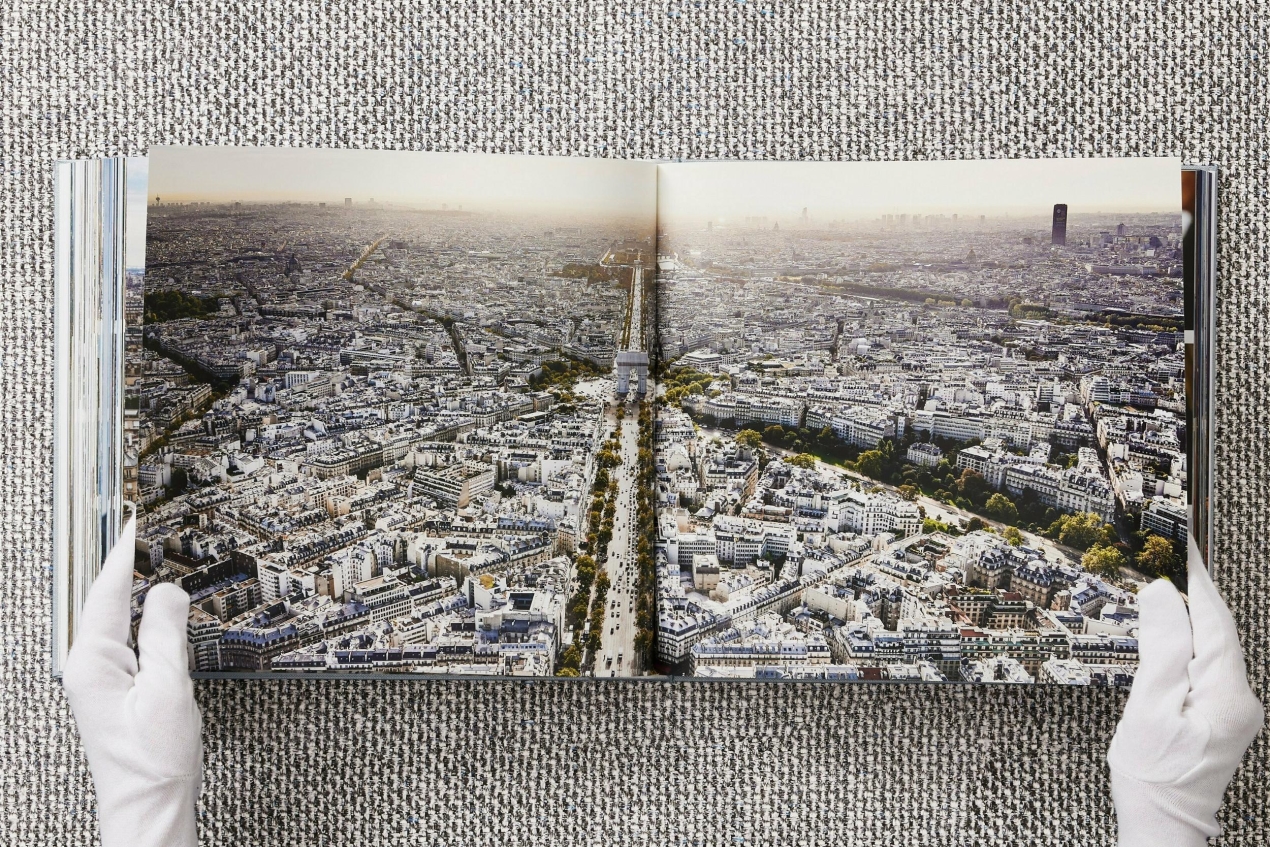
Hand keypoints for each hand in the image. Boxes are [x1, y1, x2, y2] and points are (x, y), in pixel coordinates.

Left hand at [62, 514, 202, 846]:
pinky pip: (130, 640)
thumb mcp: (169, 689)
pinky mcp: (116, 690)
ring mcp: (100, 679)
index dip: (125, 553)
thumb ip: (166, 634)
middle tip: (153, 530)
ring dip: (138, 590)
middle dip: (130, 564)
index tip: (138, 521)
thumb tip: (169, 591)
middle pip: (108, 600)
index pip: (108, 592)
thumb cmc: (155, 759)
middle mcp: (88, 666)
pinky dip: (147, 618)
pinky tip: (163, 610)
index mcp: (92, 661)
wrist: (151, 805)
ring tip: (159, 559)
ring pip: (119, 619)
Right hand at [1108, 536, 1263, 846]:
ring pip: (1214, 649)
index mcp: (1228, 694)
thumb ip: (1161, 647)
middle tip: (1170, 555)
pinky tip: (1170, 636)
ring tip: (1165, 587)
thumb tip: (1162, 595)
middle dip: (1195, 594)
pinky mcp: (1224, 717)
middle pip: (1219, 632)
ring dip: (1191, 619)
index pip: (1215, 620)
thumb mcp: (1150, 706)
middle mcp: (1243, 699)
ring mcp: (1237, 710)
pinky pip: (1208, 668)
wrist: (1163, 825)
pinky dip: (1189, 646)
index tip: (1184, 545)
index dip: (1197, 580)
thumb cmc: (1153, 774)